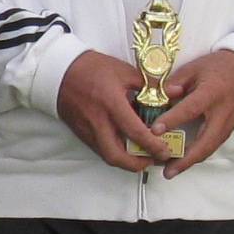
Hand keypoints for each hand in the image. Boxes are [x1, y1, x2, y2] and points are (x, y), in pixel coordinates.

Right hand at [55, 50, 165, 171]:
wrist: (59, 71)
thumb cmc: (92, 68)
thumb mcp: (124, 71)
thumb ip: (149, 85)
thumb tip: (174, 93)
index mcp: (111, 104)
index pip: (135, 132)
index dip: (152, 146)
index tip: (165, 151)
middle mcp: (98, 122)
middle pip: (116, 156)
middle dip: (136, 165)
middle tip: (152, 160)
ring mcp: (87, 130)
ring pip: (107, 156)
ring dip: (126, 161)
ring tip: (141, 155)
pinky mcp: (81, 133)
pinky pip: (100, 149)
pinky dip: (115, 152)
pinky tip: (125, 144)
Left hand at [156, 47, 233, 174]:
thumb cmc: (218, 67)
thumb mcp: (195, 67)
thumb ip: (177, 82)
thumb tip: (162, 95)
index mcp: (212, 93)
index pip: (191, 109)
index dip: (173, 120)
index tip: (154, 131)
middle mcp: (222, 113)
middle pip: (205, 142)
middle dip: (186, 159)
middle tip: (167, 170)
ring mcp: (228, 124)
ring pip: (210, 148)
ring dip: (191, 162)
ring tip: (171, 171)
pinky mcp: (228, 130)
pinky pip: (212, 146)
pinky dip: (198, 156)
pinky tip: (183, 161)